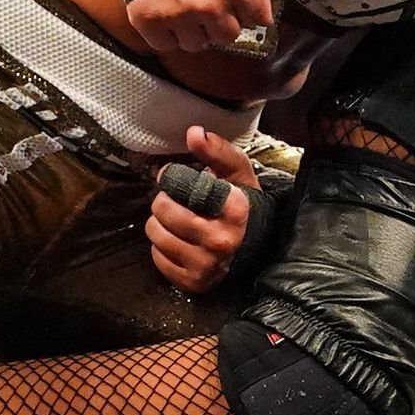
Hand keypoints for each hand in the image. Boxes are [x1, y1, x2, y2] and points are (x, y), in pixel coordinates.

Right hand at [119, 0, 274, 56]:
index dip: (246, 8)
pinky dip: (164, 32)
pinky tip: (164, 9)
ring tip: (181, 2)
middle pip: (227, 37)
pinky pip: (165, 45)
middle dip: (219, 22)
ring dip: (192, 29)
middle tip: (204, 0)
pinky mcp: (148, 20)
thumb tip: (265, 10)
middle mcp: (209, 5)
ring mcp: (178, 15)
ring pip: (196, 44)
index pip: (258, 19)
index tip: (234, 1)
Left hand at [147, 128, 261, 293]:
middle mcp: (222, 240)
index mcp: (234, 209)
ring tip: (177, 222)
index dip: (174, 179)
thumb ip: (217, 151)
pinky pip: (157, 258)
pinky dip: (162, 249)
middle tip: (175, 202)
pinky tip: (180, 243)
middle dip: (163, 201)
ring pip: (156, 234)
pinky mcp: (193, 282)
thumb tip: (193, 132)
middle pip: (163, 210)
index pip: (183, 186)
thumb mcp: (237, 174)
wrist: (258, 250)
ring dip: (159, 225)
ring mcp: (207, 264)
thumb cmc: (243, 207)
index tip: (177, 179)